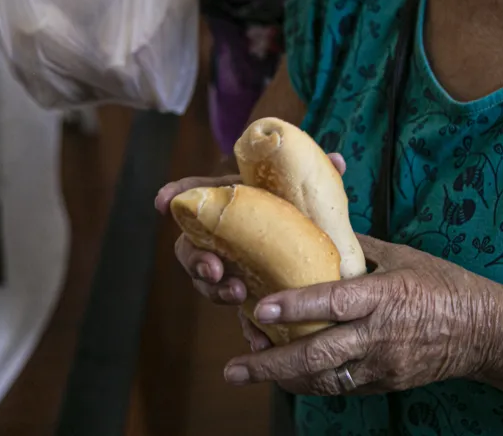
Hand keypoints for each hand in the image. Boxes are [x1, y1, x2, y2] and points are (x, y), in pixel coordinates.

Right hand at [154, 153, 347, 351]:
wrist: (319, 249)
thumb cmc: (305, 214)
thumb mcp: (310, 193)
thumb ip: (319, 176)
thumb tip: (339, 160)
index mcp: (234, 204)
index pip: (197, 196)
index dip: (177, 196)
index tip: (163, 202)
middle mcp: (223, 236)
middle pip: (190, 245)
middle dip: (194, 258)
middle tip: (214, 268)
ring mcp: (232, 268)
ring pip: (207, 282)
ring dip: (215, 290)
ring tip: (237, 293)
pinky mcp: (250, 297)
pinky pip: (237, 315)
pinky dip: (247, 328)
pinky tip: (259, 340)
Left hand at [222, 236, 502, 395]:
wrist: (485, 331)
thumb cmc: (444, 285)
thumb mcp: (404, 256)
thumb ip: (359, 248)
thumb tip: (321, 232)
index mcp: (386, 295)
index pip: (335, 302)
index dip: (296, 307)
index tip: (259, 310)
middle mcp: (381, 335)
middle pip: (319, 355)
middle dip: (271, 365)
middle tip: (234, 368)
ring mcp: (383, 365)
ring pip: (325, 380)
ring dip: (284, 379)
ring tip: (250, 372)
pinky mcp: (386, 384)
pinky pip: (343, 387)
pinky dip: (311, 383)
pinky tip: (288, 376)